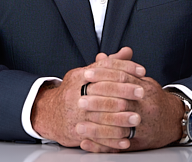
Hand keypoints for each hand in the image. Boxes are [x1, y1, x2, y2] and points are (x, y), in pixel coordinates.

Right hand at [30, 49, 145, 148]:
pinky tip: (126, 140)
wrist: (50, 113)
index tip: (142, 71)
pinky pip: (96, 137)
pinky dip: (112, 140)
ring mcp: (75, 113)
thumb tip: (128, 51)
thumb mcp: (87, 73)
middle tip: (142, 92)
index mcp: (80, 75)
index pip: (104, 67)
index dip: (124, 67)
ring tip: (137, 117)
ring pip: (100, 115)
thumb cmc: (74, 91)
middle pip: (103, 89)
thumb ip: (109, 64)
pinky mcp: (75, 131)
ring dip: (121, 118)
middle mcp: (76, 92)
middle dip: (125, 91)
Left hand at [78, 49, 184, 151]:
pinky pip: (117, 146)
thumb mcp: (140, 79)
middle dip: (97, 102)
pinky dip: (100, 146)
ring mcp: (142, 127)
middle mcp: (144, 107)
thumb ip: (121, 68)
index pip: (122, 78)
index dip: (103, 75)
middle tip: (79, 100)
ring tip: (78, 125)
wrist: (174, 119)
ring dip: (96, 128)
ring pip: (117, 128)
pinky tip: (86, 143)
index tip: (87, 74)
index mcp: (144, 88)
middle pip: (119, 103)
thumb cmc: (153, 97)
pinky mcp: (138, 143)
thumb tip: (101, 57)